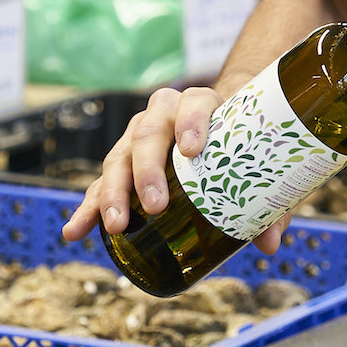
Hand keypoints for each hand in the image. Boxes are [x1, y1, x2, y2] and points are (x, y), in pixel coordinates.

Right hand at [60, 86, 290, 253]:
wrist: (214, 125)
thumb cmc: (237, 144)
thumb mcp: (255, 163)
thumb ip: (269, 200)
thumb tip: (270, 243)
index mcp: (200, 103)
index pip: (195, 104)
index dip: (191, 123)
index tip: (190, 150)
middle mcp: (163, 114)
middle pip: (148, 135)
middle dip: (147, 170)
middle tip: (153, 206)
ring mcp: (136, 139)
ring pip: (119, 158)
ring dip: (113, 192)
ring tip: (116, 225)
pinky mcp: (120, 165)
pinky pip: (98, 184)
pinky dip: (88, 208)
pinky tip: (75, 231)